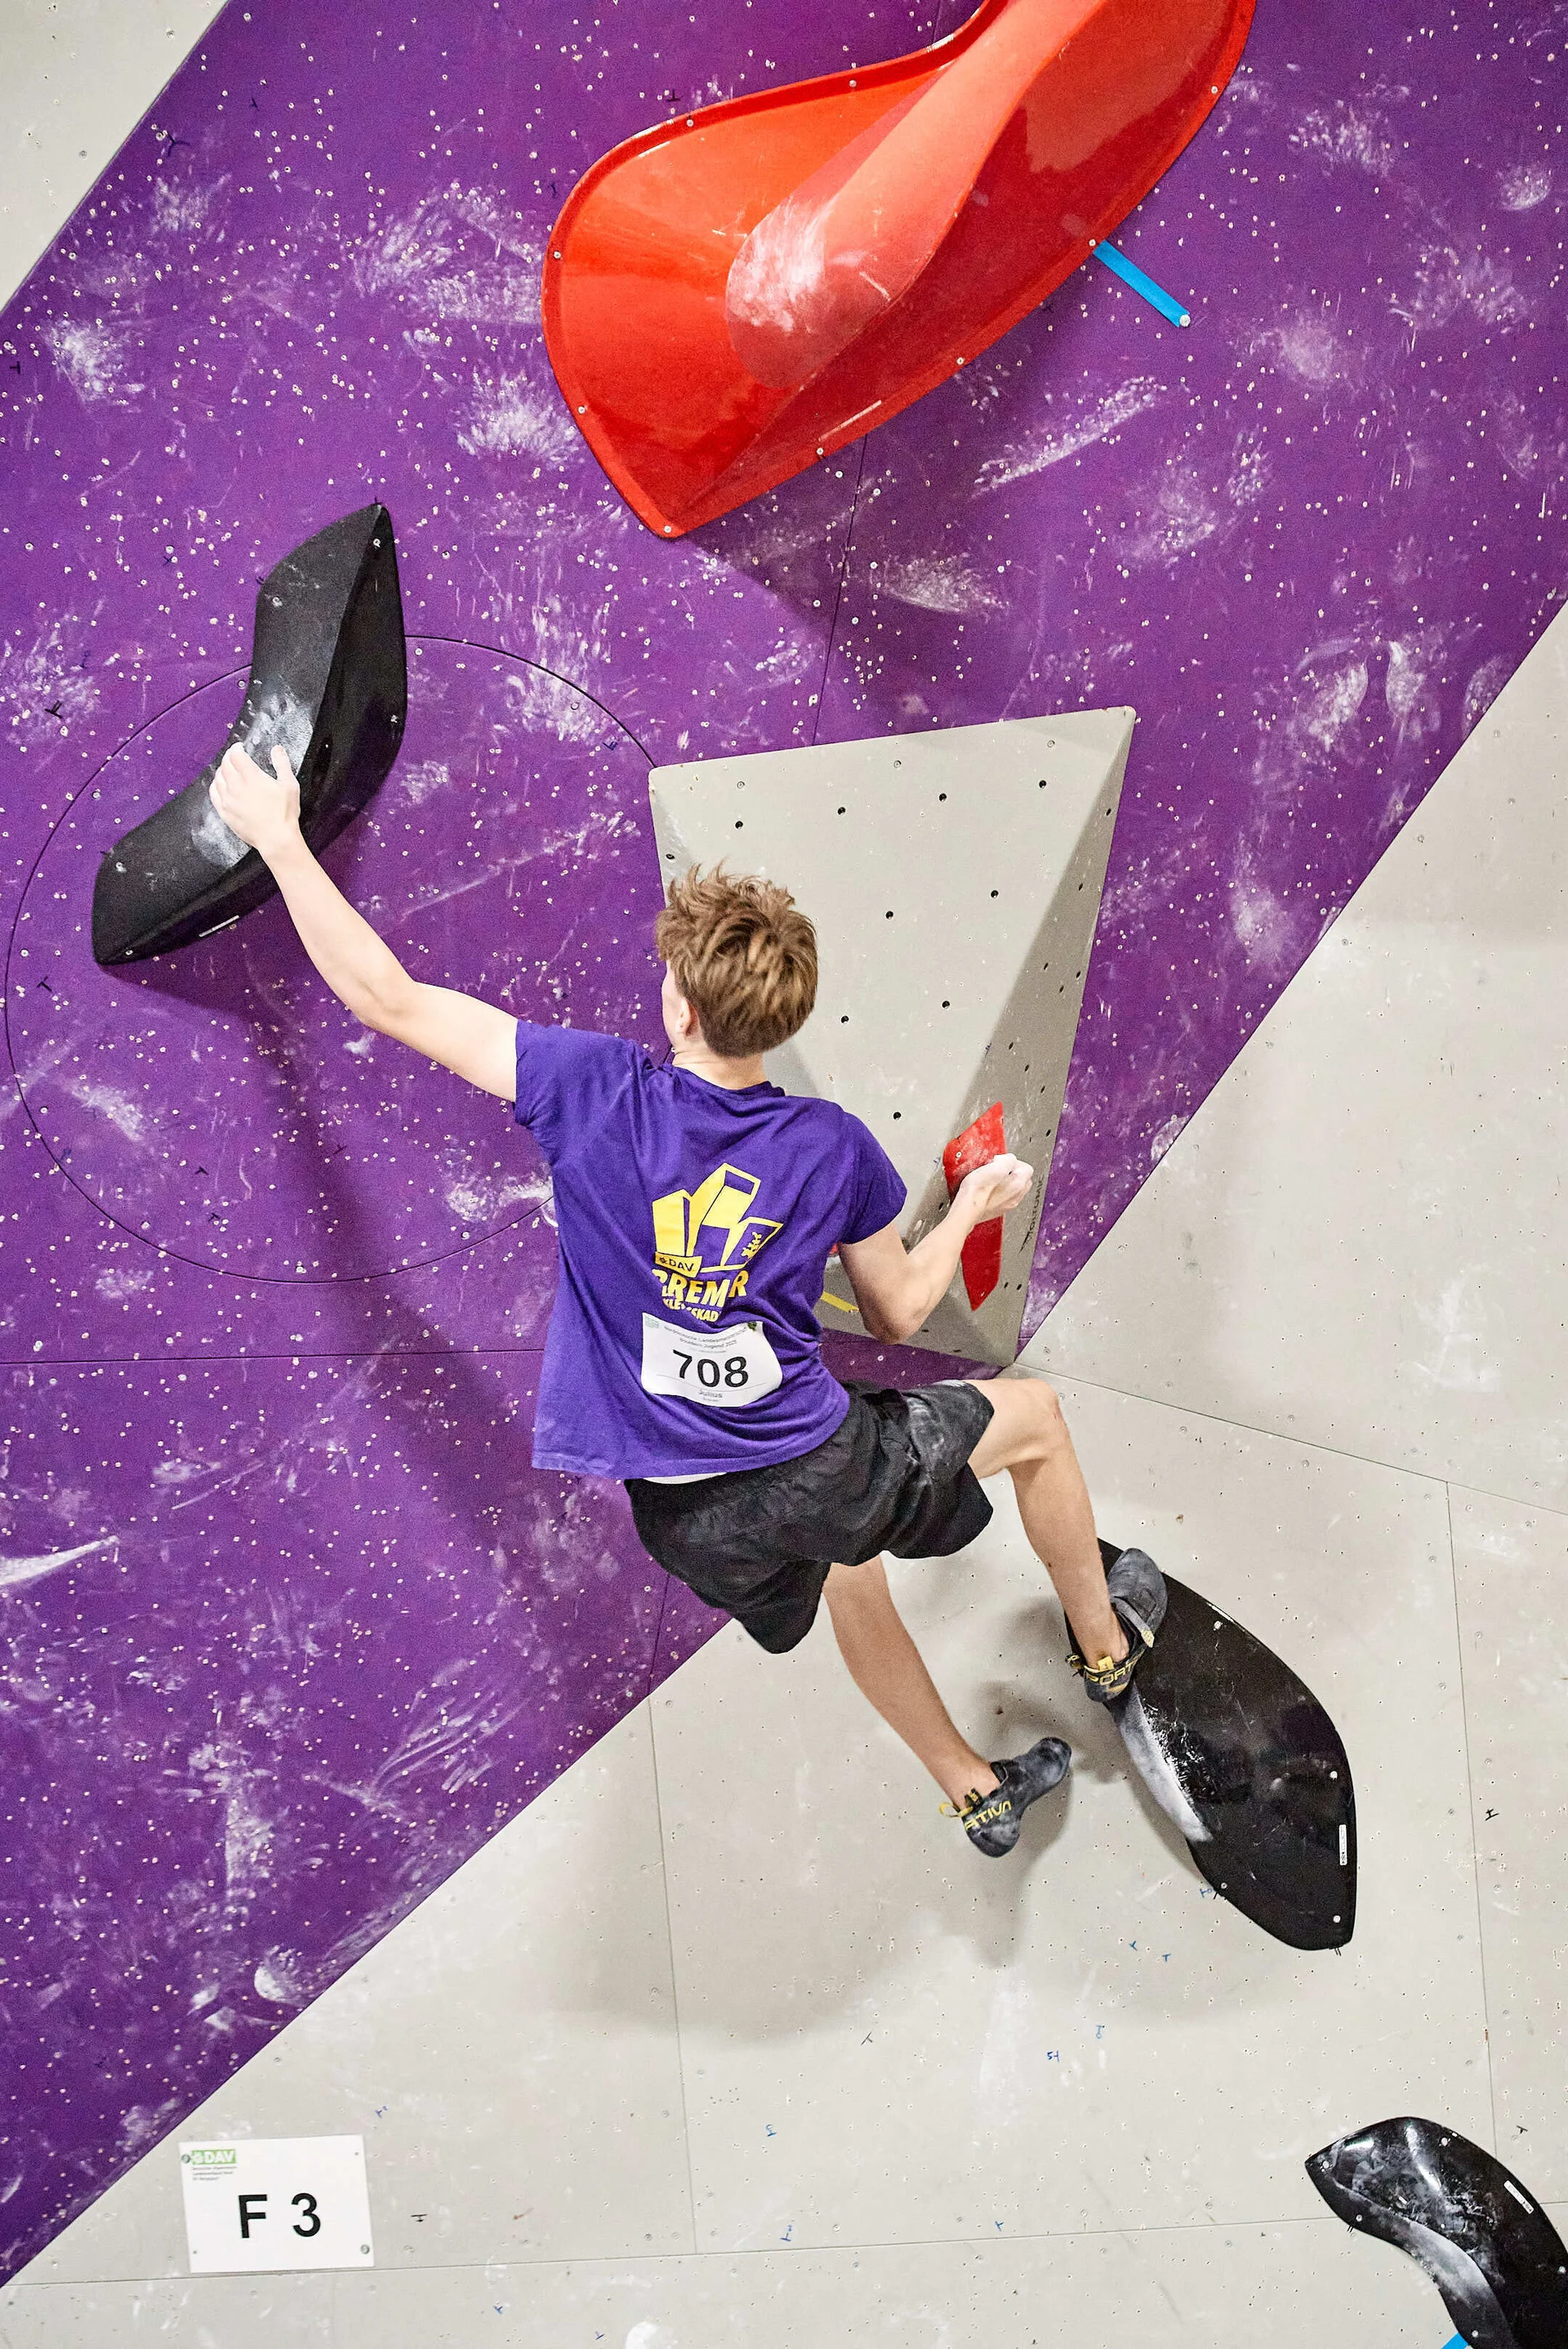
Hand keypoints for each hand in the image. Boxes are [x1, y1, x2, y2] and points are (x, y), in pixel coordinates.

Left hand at [209, 744, 301, 862]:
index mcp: (251, 777)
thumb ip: (282, 764)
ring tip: (228, 769)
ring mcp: (228, 800)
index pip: (235, 755)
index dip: (236, 748)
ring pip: (218, 778)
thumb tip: (277, 749)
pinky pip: (214, 794)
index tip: (240, 747)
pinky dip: (215, 785)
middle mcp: (236, 786)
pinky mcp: (225, 812)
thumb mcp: (289, 785)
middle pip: (225, 764)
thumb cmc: (284, 813)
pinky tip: (219, 784)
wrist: (276, 838)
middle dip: (229, 757)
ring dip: (222, 770)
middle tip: (235, 756)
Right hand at [955, 1151, 1032, 1221]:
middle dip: (1012, 1172)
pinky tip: (988, 1190)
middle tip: (998, 1169)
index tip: (1001, 1162)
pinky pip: (1003, 1197)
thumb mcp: (994, 1166)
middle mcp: (1016, 1196)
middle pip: (1023, 1179)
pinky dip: (998, 1192)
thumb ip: (1008, 1159)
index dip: (1013, 1161)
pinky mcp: (998, 1209)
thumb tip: (1009, 1159)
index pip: (1027, 1167)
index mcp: (1018, 1184)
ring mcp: (1008, 1204)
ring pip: (1014, 1189)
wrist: (967, 1209)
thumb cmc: (977, 1190)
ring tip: (992, 1179)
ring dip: (1005, 1182)